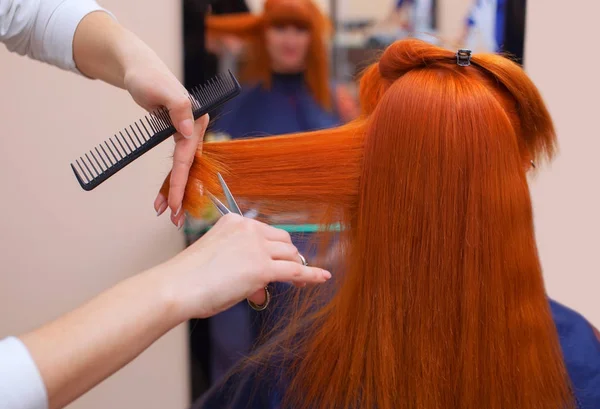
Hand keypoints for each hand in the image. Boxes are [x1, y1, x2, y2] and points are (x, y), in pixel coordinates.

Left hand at [72, 12, 205, 222]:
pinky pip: (175, 164)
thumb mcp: (160, 89)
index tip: (174, 204)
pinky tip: (161, 197)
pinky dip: (169, 180)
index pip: (188, 157)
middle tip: (173, 219)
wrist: (138, 69)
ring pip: (183, 170)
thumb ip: (179, 107)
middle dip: (181, 194)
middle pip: (189, 168)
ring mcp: (186, 135)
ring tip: (164, 213)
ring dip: (174, 192)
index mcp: (196, 119)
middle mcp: (195, 129)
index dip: (180, 182)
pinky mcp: (176, 138)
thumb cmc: (147, 76)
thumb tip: (189, 132)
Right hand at [158, 213, 331, 320]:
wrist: (177, 286)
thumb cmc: (188, 277)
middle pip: (284, 241)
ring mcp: (257, 247)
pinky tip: (321, 277)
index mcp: (235, 221)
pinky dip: (311, 275)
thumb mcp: (218, 260)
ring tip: (296, 282)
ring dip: (294, 268)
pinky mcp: (263, 268)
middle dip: (286, 257)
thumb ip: (241, 267)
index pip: (266, 232)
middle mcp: (248, 229)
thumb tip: (260, 287)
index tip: (280, 258)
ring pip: (290, 255)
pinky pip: (295, 271)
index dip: (276, 249)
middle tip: (286, 274)